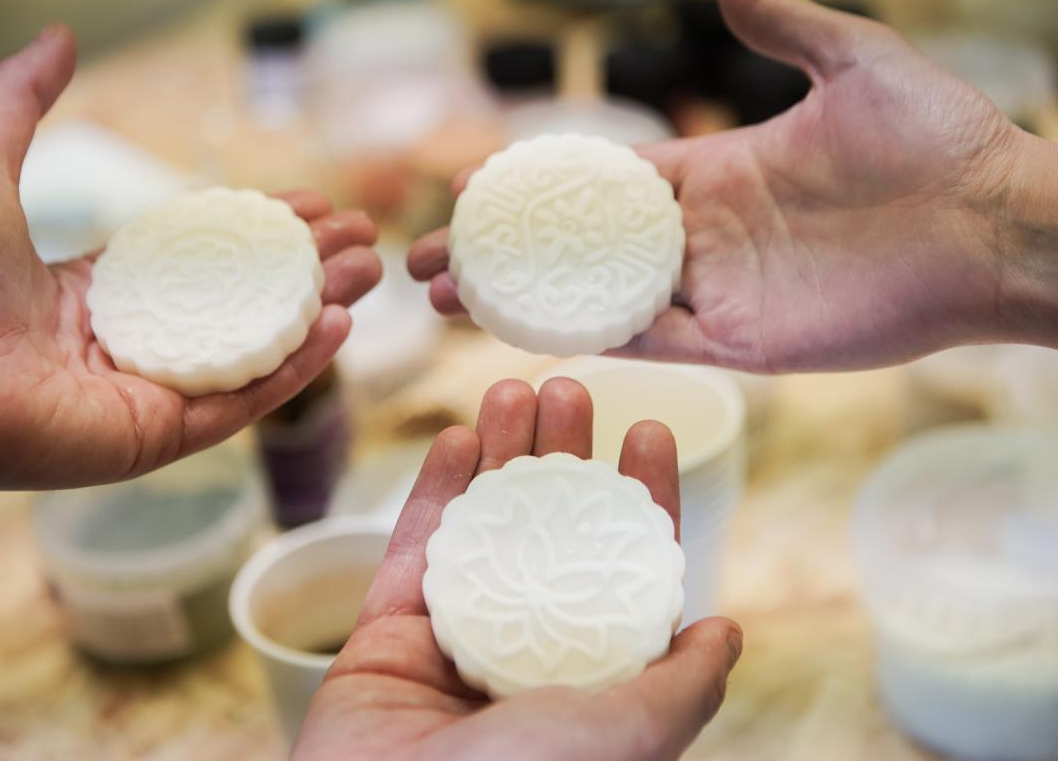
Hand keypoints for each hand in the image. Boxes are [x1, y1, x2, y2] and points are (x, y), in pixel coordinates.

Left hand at [0, 26, 380, 493]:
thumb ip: (20, 100)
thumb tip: (58, 37)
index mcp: (100, 294)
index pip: (202, 264)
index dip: (258, 233)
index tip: (309, 204)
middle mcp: (133, 346)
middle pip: (243, 305)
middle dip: (306, 269)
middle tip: (361, 240)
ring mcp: (150, 395)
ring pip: (255, 352)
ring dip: (316, 313)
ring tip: (368, 273)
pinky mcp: (158, 436)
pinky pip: (242, 400)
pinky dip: (295, 367)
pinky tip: (338, 325)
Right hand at [295, 378, 741, 760]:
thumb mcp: (632, 735)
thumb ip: (682, 685)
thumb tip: (724, 631)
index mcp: (588, 674)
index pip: (625, 567)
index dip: (639, 496)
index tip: (646, 431)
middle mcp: (527, 648)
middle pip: (551, 528)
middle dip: (563, 456)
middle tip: (568, 389)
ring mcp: (456, 636)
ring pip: (483, 524)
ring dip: (499, 453)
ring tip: (513, 386)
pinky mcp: (388, 631)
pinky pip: (415, 546)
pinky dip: (435, 489)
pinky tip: (456, 436)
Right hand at [408, 0, 1057, 372]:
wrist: (996, 227)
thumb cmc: (937, 140)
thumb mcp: (853, 63)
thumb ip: (777, 24)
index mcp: (713, 172)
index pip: (599, 183)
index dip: (531, 189)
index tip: (468, 189)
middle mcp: (702, 236)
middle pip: (576, 248)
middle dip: (500, 256)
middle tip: (429, 262)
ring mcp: (716, 292)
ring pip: (595, 300)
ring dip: (519, 302)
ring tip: (449, 302)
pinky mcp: (741, 343)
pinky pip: (646, 341)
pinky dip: (584, 337)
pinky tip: (519, 333)